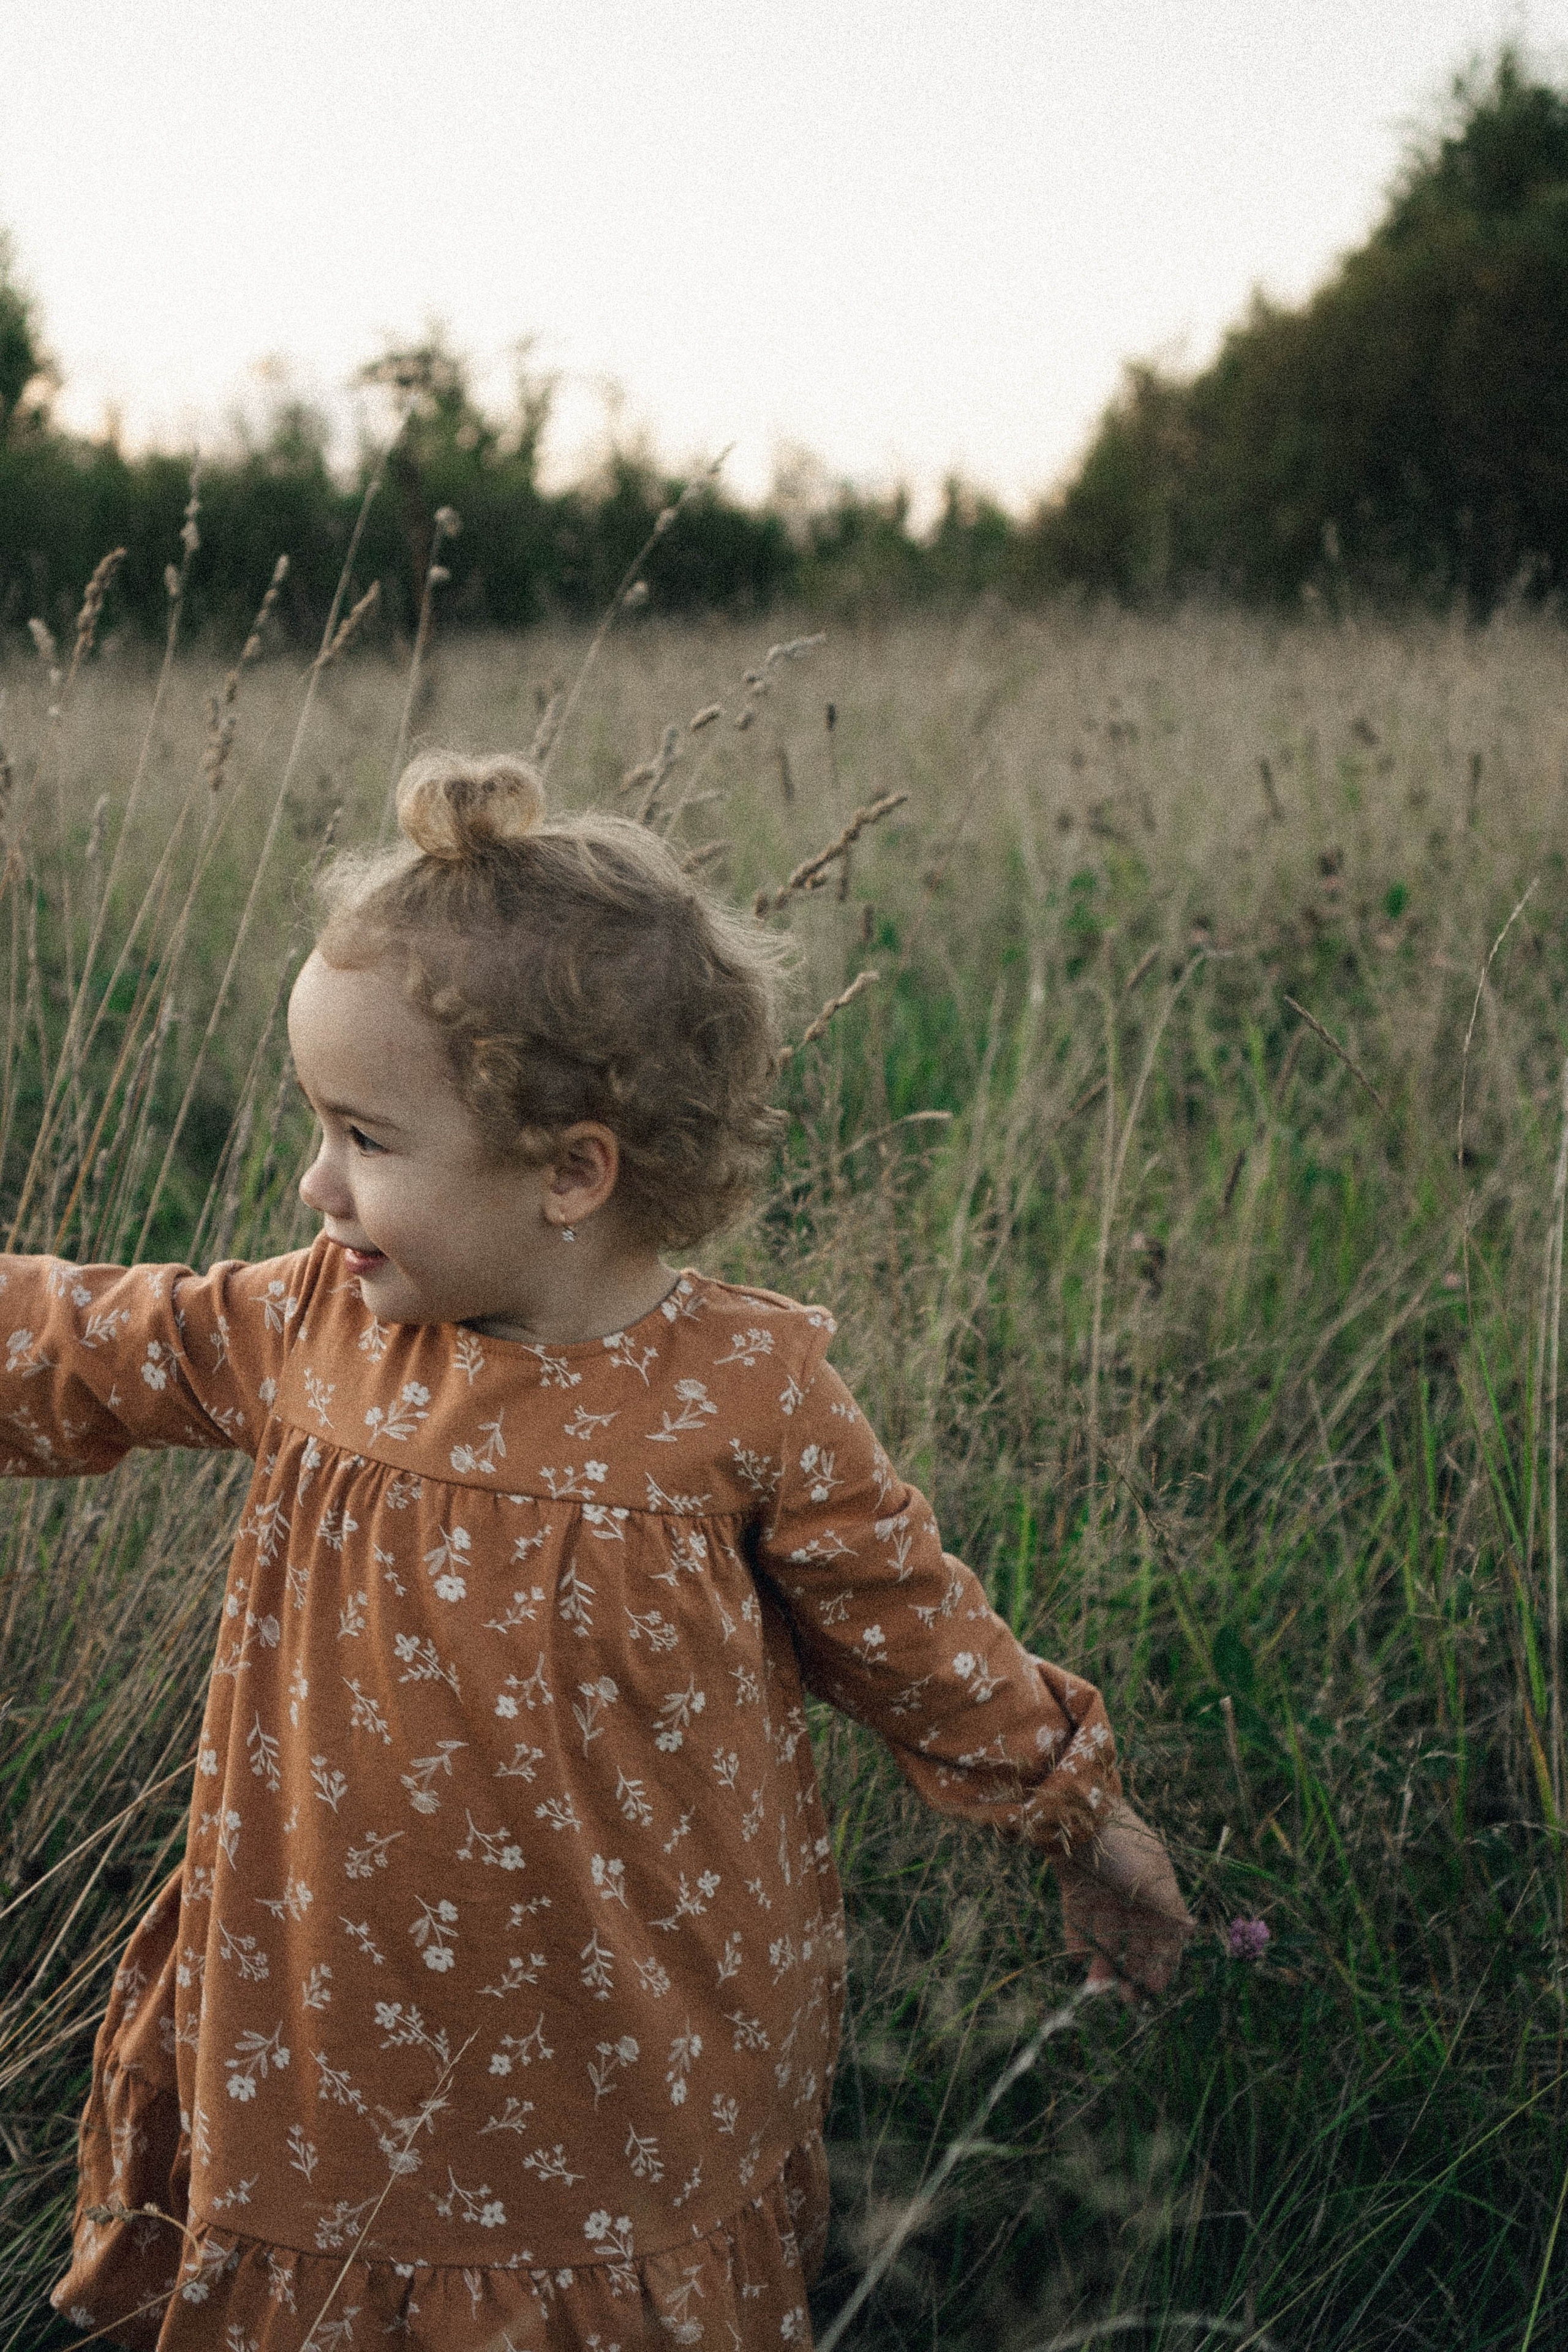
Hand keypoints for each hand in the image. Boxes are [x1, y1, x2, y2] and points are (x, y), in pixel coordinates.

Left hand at [1054, 1799, 1193, 2000]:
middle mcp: (1132, 1895)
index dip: (1162, 1962)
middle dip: (1133, 1969)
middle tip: (1125, 1998)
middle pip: (1136, 1940)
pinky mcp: (1076, 1891)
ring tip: (1096, 1988)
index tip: (1155, 1989)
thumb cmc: (1122, 1844)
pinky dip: (1078, 1942)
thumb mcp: (1150, 1876)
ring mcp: (1103, 1893)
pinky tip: (1077, 1959)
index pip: (1166, 1934)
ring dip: (1103, 1962)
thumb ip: (1168, 1906)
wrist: (1075, 1814)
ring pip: (1107, 1936)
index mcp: (1157, 1890)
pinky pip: (1079, 1924)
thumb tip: (1192, 1930)